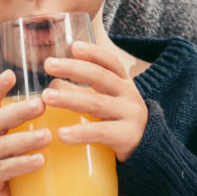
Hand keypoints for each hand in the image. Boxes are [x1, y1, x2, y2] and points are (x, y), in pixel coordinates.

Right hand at [0, 67, 49, 195]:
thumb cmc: (15, 165)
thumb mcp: (20, 141)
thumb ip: (32, 124)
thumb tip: (69, 101)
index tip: (11, 74)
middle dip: (19, 111)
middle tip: (42, 104)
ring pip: (2, 145)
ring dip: (25, 139)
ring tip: (47, 136)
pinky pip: (3, 169)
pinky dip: (22, 164)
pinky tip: (39, 161)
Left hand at [36, 38, 150, 159]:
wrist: (149, 149)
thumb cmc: (119, 121)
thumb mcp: (106, 101)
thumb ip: (83, 91)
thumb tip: (53, 84)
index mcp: (123, 82)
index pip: (110, 62)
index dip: (93, 52)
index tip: (74, 46)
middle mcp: (128, 94)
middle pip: (100, 77)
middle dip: (73, 69)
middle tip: (49, 65)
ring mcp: (129, 114)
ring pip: (96, 103)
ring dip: (69, 98)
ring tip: (46, 97)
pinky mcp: (126, 136)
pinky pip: (100, 132)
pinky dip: (80, 132)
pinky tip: (62, 134)